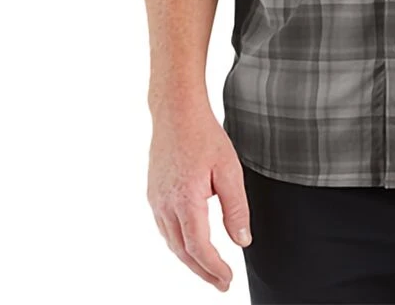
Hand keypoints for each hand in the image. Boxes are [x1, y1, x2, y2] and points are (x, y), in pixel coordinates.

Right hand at [147, 106, 252, 292]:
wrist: (176, 112)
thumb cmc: (204, 135)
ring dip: (190, 260)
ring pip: (171, 242)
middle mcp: (165, 204)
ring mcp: (156, 200)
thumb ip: (236, 208)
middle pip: (182, 251)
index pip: (198, 247)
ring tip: (209, 268)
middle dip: (202, 272)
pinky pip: (165, 228)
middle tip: (220, 283)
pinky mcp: (153, 193)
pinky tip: (190, 243)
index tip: (227, 279)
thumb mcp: (229, 170)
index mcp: (186, 200)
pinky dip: (179, 242)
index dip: (213, 268)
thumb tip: (241, 241)